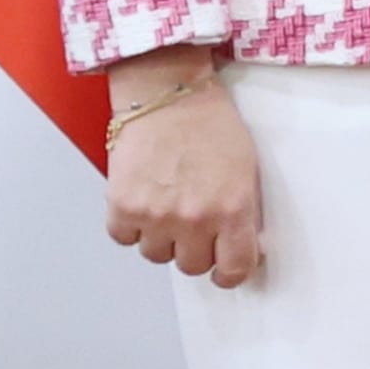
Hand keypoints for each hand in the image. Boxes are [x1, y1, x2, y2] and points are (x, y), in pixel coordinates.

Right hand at [100, 58, 262, 285]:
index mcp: (233, 209)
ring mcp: (155, 215)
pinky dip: (130, 226)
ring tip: (167, 206)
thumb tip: (241, 246)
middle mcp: (194, 218)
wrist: (169, 95)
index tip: (224, 270)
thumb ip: (242, 212)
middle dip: (194, 250)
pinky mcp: (122, 206)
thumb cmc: (211, 125)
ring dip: (161, 238)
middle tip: (194, 226)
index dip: (230, 273)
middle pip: (191, 265)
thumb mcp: (247, 170)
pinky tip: (142, 201)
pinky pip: (124, 238)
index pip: (235, 268)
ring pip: (156, 255)